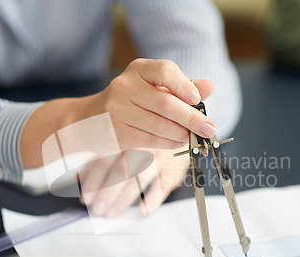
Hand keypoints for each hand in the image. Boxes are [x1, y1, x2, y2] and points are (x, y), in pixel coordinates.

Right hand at [20, 58, 213, 169]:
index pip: (164, 70)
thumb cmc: (130, 101)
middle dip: (191, 118)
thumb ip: (181, 87)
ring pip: (159, 125)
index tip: (197, 99)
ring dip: (181, 134)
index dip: (184, 85)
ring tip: (192, 137)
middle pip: (165, 103)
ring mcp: (118, 110)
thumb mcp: (153, 87)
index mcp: (138, 70)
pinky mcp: (116, 132)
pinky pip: (150, 140)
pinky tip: (177, 143)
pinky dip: (168, 143)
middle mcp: (125, 86)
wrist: (89, 118)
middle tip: (209, 128)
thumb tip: (209, 86)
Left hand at [79, 147, 189, 216]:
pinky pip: (164, 185)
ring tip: (112, 213)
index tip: (86, 198)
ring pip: (139, 178)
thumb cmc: (146, 138)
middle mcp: (140, 146)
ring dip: (124, 199)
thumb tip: (80, 177)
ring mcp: (159, 156)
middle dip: (106, 193)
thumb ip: (101, 157)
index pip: (104, 160)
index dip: (93, 181)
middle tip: (98, 209)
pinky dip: (153, 199)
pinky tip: (142, 210)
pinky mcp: (174, 168)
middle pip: (120, 170)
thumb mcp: (122, 141)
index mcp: (124, 138)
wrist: (179, 127)